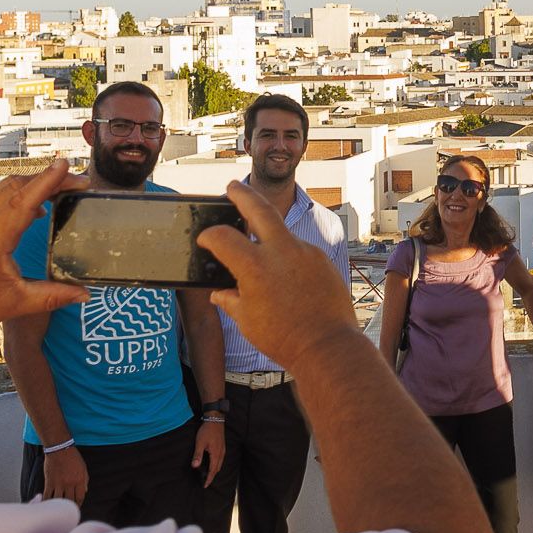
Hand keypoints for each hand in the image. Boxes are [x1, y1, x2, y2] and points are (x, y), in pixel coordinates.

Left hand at [0, 160, 89, 329]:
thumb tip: (84, 294)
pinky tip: (31, 208)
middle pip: (17, 186)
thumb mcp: (14, 303)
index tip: (64, 165)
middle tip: (77, 182)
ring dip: (33, 185)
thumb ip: (52, 296)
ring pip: (3, 189)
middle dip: (49, 179)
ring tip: (60, 190)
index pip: (23, 202)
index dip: (46, 182)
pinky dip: (15, 195)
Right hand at [39, 444, 88, 504]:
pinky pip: (48, 495)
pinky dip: (47, 501)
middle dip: (69, 507)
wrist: (59, 448)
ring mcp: (59, 484)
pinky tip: (46, 505)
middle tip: (67, 511)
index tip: (76, 507)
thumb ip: (85, 480)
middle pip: (70, 501)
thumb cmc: (72, 456)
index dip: (79, 504)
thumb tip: (85, 491)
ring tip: (57, 510)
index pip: (80, 497)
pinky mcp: (50, 482)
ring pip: (59, 501)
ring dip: (58, 506)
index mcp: (80, 480)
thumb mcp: (83, 467)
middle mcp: (70, 484)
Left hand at [194, 420, 226, 484]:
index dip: (209, 479)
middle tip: (206, 481)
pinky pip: (221, 459)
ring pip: (220, 464)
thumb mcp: (200, 443)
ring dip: (214, 470)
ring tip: (209, 474)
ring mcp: (223, 450)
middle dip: (212, 476)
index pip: (212, 471)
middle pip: (217, 469)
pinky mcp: (222, 446)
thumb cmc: (207, 431)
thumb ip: (197, 455)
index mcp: (216, 454)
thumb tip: (195, 466)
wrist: (215, 420)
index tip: (205, 485)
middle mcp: (221, 454)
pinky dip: (217, 464)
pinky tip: (213, 462)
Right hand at [197, 181, 362, 369]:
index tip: (205, 238)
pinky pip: (300, 250)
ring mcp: (305, 252)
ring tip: (259, 238)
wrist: (327, 346)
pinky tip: (286, 272)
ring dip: (269, 231)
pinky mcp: (322, 259)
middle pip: (259, 208)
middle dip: (243, 194)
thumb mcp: (247, 321)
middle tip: (233, 186)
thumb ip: (230, 300)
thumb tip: (219, 293)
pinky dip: (289, 255)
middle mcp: (281, 252)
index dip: (209, 236)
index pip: (223, 237)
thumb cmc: (284, 338)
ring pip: (282, 231)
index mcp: (254, 267)